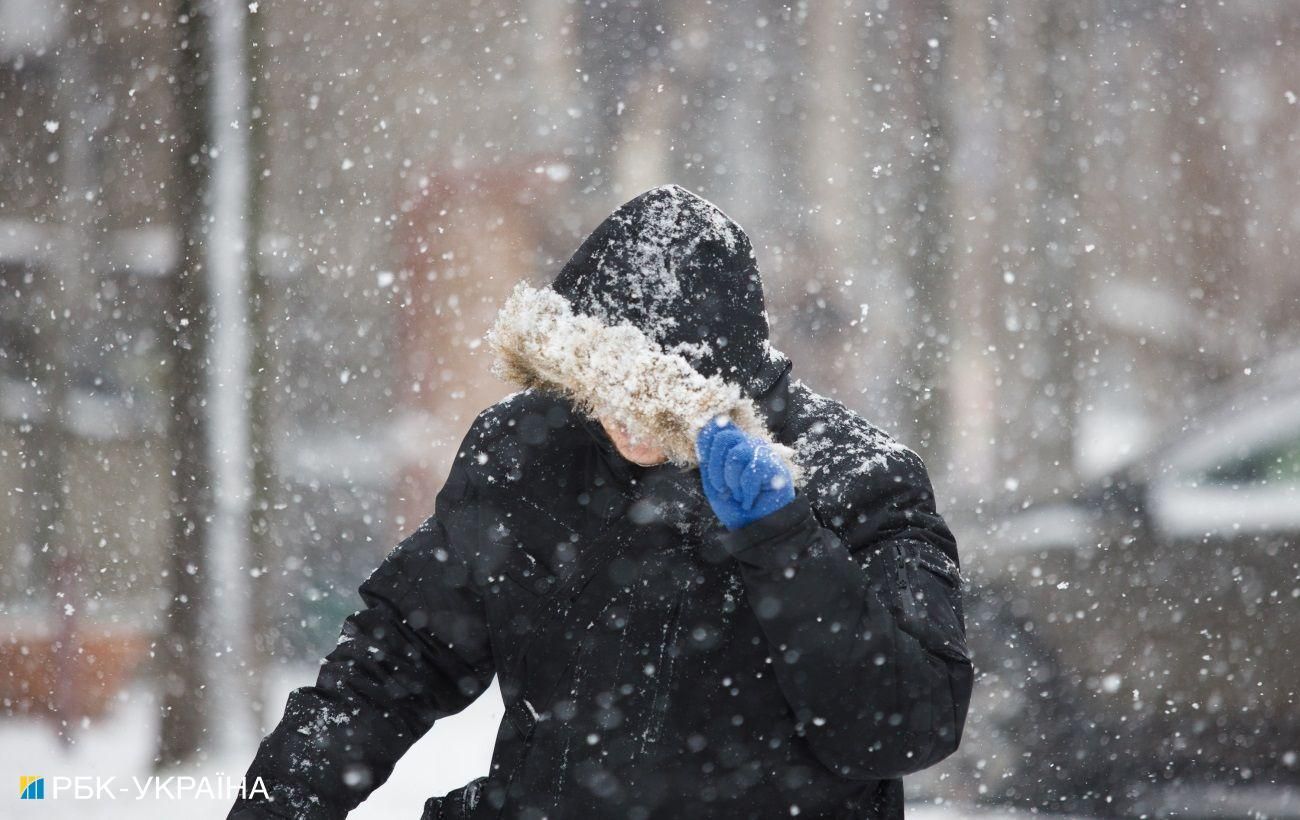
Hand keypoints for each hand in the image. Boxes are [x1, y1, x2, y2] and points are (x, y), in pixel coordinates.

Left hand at [695, 415, 795, 530]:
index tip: (707, 468)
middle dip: (716, 469)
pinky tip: (750, 501)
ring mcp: (762, 453)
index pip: (716, 427)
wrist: (754, 527)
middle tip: (723, 489)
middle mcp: (747, 444)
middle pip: (724, 437)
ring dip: (732, 483)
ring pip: (736, 455)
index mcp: (731, 446)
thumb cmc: (734, 505)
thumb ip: (709, 456)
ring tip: (739, 495)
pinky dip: (746, 493)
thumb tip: (711, 424)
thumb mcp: (712, 482)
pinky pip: (751, 473)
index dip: (706, 446)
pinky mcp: (774, 465)